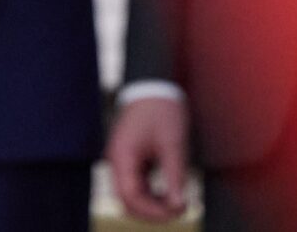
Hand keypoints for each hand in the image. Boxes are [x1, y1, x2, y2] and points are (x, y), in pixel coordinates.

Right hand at [107, 95, 191, 221]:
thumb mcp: (173, 143)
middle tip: (180, 211)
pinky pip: (136, 184)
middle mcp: (116, 161)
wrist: (153, 83)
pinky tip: (168, 194)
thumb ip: (175, 176)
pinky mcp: (129, 159)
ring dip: (151, 204)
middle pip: (127, 201)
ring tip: (177, 204)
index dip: (153, 211)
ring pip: (131, 195)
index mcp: (122, 156)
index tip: (178, 212)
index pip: (131, 196)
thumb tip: (179, 206)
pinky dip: (150, 194)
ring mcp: (121, 160)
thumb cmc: (162, 109)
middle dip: (152, 211)